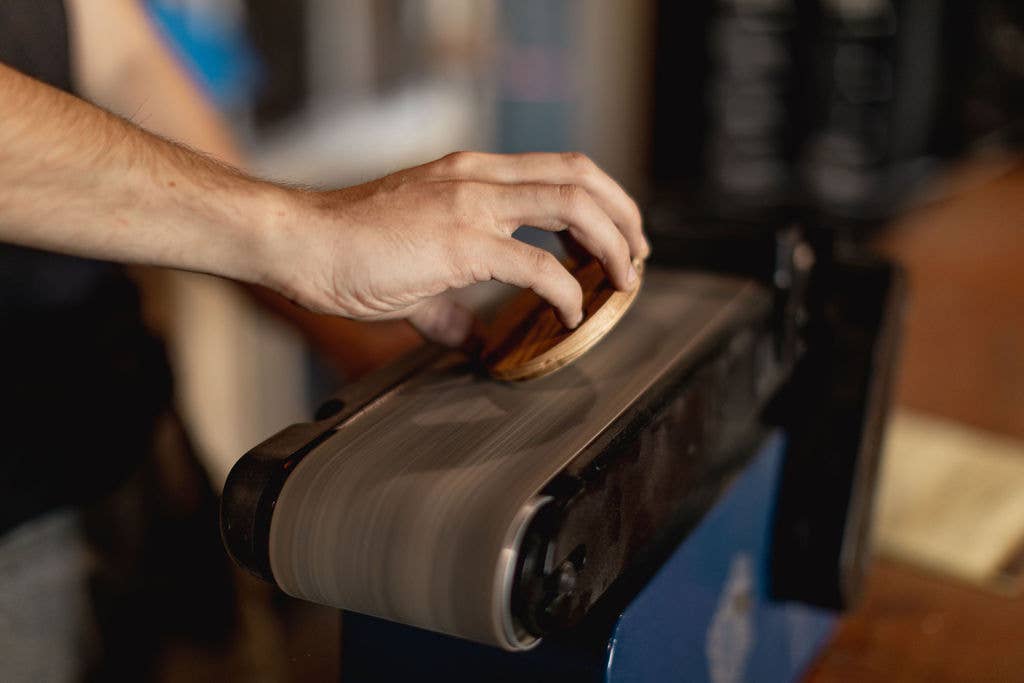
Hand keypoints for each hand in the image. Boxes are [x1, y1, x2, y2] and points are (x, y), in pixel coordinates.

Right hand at [265, 152, 648, 346]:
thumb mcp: (414, 269)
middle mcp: (478, 178)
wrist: (301, 242)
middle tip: (637, 255)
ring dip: (611, 244)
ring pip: (573, 206)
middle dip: (623, 214)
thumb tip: (470, 335)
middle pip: (580, 176)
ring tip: (621, 278)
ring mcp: (470, 205)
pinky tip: (570, 313)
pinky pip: (537, 267)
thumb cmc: (347, 248)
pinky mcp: (459, 244)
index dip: (602, 199)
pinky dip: (566, 291)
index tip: (615, 235)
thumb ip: (449, 302)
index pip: (559, 168)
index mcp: (471, 173)